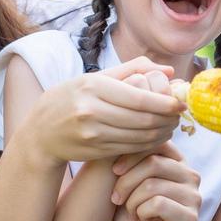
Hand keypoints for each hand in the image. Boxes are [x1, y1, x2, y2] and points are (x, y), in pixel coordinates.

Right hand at [23, 58, 183, 165]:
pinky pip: (131, 148)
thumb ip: (132, 70)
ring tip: (171, 125)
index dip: (165, 102)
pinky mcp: (96, 151)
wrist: (40, 132)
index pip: (139, 98)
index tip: (180, 102)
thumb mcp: (94, 78)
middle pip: (143, 119)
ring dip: (161, 133)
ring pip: (140, 136)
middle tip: (179, 115)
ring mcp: (93, 134)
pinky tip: (156, 137)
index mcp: (93, 87)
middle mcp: (91, 111)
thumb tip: (168, 70)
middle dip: (167, 119)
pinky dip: (149, 144)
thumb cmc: (71, 98)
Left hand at [109, 143, 201, 220]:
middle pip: (153, 163)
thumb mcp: (125, 178)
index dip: (131, 154)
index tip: (113, 171)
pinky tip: (142, 219)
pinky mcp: (191, 218)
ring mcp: (195, 197)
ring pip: (153, 185)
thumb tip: (124, 136)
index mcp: (177, 161)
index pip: (156, 142)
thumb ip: (130, 156)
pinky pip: (158, 204)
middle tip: (116, 198)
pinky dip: (141, 212)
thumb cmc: (128, 210)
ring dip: (132, 200)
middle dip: (126, 181)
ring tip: (130, 210)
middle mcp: (191, 175)